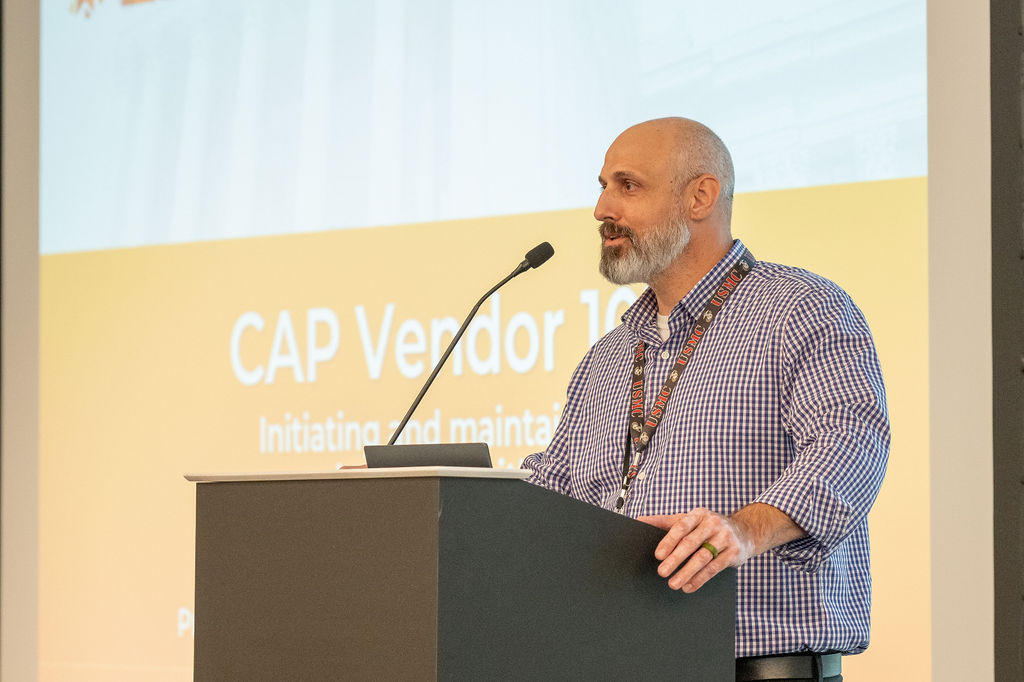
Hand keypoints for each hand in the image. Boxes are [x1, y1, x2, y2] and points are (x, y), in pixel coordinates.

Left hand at [638, 508, 754, 592]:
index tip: (658, 555)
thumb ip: (664, 521)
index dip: (669, 541)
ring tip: (673, 584)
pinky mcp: (733, 553)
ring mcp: (725, 538)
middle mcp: (712, 524)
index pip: (681, 527)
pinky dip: (700, 579)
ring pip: (703, 557)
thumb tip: (639, 521)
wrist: (745, 532)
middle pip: (691, 543)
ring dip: (686, 572)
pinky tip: (689, 586)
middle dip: (675, 559)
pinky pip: (714, 568)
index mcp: (698, 514)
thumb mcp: (689, 519)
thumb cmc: (708, 527)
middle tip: (662, 572)